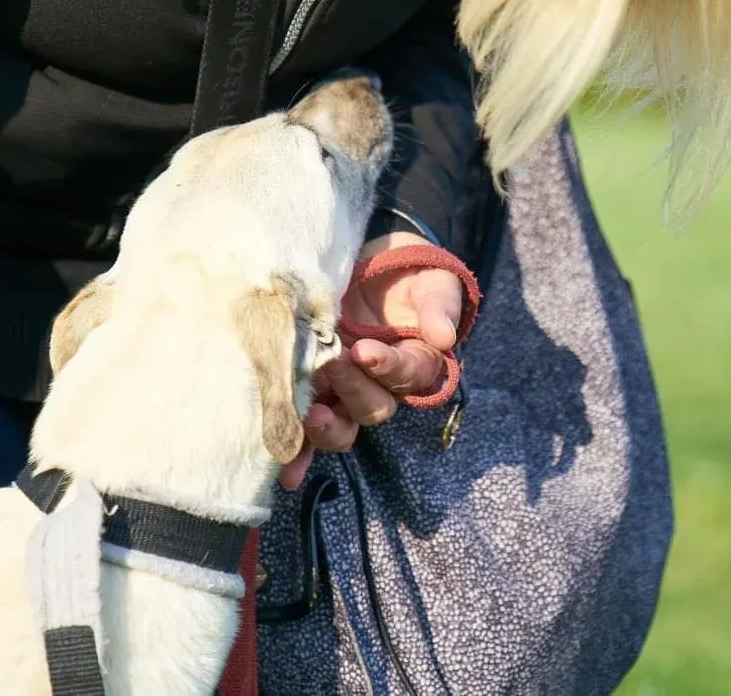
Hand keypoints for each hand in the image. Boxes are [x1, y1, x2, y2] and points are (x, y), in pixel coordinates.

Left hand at [279, 232, 462, 488]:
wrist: (366, 259)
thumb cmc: (403, 268)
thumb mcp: (429, 276)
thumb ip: (439, 302)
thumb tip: (444, 335)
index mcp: (416, 360)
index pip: (408, 373)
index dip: (387, 367)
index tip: (366, 351)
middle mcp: (382, 384)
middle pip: (374, 407)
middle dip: (353, 391)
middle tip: (333, 364)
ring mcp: (346, 391)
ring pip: (343, 426)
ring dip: (326, 429)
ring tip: (310, 417)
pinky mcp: (316, 391)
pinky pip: (308, 431)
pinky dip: (297, 453)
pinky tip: (286, 472)